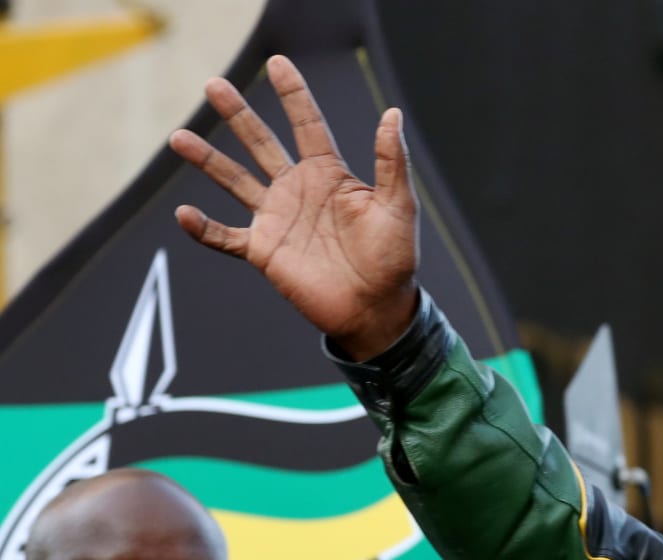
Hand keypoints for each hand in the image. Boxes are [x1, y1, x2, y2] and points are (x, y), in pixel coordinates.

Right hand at [170, 55, 419, 359]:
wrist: (377, 310)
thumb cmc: (394, 259)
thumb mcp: (399, 207)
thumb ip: (392, 162)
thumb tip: (393, 115)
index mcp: (329, 175)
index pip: (308, 125)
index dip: (293, 94)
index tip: (278, 63)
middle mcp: (298, 190)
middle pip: (261, 143)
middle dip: (238, 114)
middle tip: (214, 84)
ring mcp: (277, 219)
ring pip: (234, 181)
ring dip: (208, 160)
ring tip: (179, 137)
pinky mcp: (264, 251)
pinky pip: (225, 236)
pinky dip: (204, 228)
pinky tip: (184, 213)